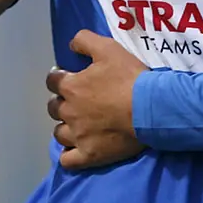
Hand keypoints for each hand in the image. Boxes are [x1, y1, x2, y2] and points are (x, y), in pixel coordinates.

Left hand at [46, 30, 147, 169]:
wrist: (150, 108)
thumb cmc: (129, 78)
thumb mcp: (108, 48)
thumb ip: (85, 41)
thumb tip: (70, 45)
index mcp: (71, 86)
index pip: (52, 80)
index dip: (59, 78)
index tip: (68, 78)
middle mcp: (69, 112)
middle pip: (53, 108)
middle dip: (61, 102)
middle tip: (77, 101)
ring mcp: (77, 136)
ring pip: (59, 134)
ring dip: (65, 127)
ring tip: (78, 125)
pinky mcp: (89, 155)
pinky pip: (68, 160)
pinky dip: (69, 155)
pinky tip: (76, 149)